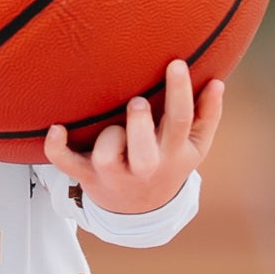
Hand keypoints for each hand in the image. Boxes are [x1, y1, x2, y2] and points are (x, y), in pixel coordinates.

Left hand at [45, 60, 223, 216]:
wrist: (141, 210)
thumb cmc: (168, 162)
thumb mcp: (195, 146)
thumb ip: (207, 114)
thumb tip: (218, 82)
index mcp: (174, 154)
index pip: (180, 121)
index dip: (179, 93)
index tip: (176, 63)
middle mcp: (145, 167)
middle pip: (143, 149)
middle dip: (139, 124)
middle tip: (138, 102)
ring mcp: (115, 175)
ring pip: (106, 155)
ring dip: (109, 137)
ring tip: (115, 129)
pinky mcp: (88, 177)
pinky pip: (67, 164)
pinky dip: (58, 148)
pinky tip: (56, 128)